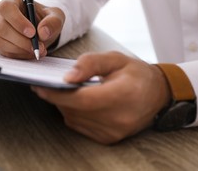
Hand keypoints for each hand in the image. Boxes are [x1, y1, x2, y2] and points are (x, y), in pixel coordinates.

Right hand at [0, 0, 64, 58]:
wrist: (41, 30)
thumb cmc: (46, 19)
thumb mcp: (56, 17)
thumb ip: (53, 22)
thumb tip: (43, 32)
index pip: (7, 7)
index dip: (18, 21)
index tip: (32, 33)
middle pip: (2, 27)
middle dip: (21, 40)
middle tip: (39, 47)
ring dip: (20, 49)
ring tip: (37, 50)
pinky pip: (2, 50)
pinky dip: (17, 54)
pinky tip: (29, 53)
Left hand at [31, 51, 170, 143]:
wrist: (158, 94)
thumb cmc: (136, 74)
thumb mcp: (115, 58)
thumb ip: (90, 63)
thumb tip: (68, 77)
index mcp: (122, 95)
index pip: (81, 99)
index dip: (56, 94)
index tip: (39, 86)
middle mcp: (118, 118)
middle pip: (74, 110)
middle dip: (57, 97)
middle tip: (48, 84)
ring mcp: (114, 131)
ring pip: (74, 119)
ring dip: (64, 105)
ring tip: (64, 91)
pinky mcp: (109, 138)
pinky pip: (80, 126)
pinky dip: (74, 113)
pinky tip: (77, 102)